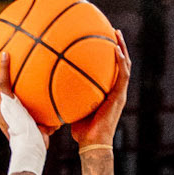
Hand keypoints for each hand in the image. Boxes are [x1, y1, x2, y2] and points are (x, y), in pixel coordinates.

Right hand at [0, 47, 47, 174]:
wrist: (31, 151)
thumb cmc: (37, 142)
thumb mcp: (41, 127)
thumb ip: (46, 118)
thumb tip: (60, 112)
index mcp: (2, 114)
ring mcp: (0, 108)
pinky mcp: (7, 106)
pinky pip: (2, 83)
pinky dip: (3, 68)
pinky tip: (7, 54)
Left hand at [71, 31, 131, 149]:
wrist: (92, 143)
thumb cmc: (81, 131)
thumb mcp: (72, 108)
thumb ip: (67, 96)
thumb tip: (48, 85)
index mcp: (107, 93)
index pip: (110, 70)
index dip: (109, 55)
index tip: (102, 40)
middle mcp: (116, 91)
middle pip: (120, 64)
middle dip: (118, 46)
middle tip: (112, 31)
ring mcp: (120, 93)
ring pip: (125, 66)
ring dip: (122, 48)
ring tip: (116, 34)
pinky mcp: (120, 97)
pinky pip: (123, 76)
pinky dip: (121, 62)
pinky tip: (116, 50)